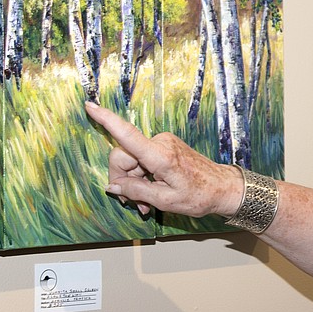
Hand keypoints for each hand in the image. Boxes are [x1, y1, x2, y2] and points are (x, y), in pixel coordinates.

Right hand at [84, 102, 241, 218]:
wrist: (222, 188)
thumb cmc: (198, 196)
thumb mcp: (164, 201)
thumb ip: (136, 192)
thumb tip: (112, 186)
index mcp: (160, 155)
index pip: (127, 135)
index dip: (106, 120)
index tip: (89, 106)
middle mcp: (160, 143)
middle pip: (123, 157)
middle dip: (123, 181)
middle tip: (133, 204)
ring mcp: (163, 143)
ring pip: (132, 161)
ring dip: (134, 183)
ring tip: (145, 206)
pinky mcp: (164, 146)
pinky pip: (142, 160)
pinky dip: (142, 178)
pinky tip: (150, 195)